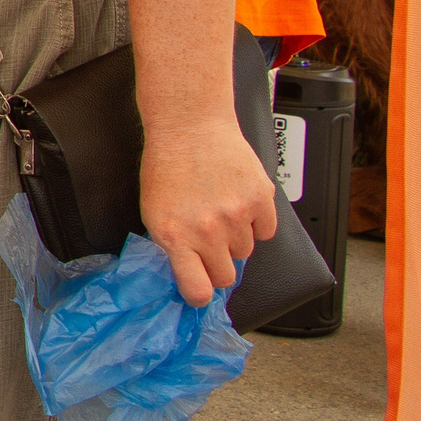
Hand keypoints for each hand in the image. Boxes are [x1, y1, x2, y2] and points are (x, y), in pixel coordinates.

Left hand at [139, 113, 278, 306]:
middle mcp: (207, 231)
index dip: (200, 294)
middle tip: (209, 245)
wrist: (189, 126)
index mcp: (175, 236)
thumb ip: (171, 244)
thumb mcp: (154, 211)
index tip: (199, 290)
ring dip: (236, 239)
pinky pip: (267, 231)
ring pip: (246, 252)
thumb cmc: (167, 164)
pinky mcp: (261, 200)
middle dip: (218, 265)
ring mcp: (237, 216)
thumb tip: (186, 273)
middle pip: (226, 276)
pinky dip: (257, 222)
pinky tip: (239, 202)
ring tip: (220, 211)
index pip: (197, 290)